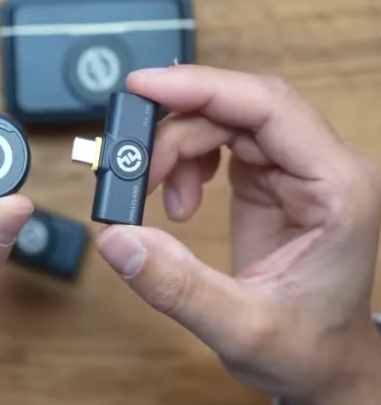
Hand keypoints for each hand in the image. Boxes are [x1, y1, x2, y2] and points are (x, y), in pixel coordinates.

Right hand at [97, 65, 380, 403]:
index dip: (203, 88)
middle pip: (238, 108)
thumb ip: (176, 285)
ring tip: (157, 199)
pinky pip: (219, 142)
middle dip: (175, 128)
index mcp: (338, 190)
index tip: (144, 88)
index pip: (269, 106)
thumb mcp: (240, 328)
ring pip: (224, 121)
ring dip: (176, 148)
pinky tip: (177, 201)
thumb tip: (116, 239)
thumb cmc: (307, 349)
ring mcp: (296, 170)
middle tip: (131, 168)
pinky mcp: (270, 178)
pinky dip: (183, 161)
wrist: (323, 365)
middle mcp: (322, 168)